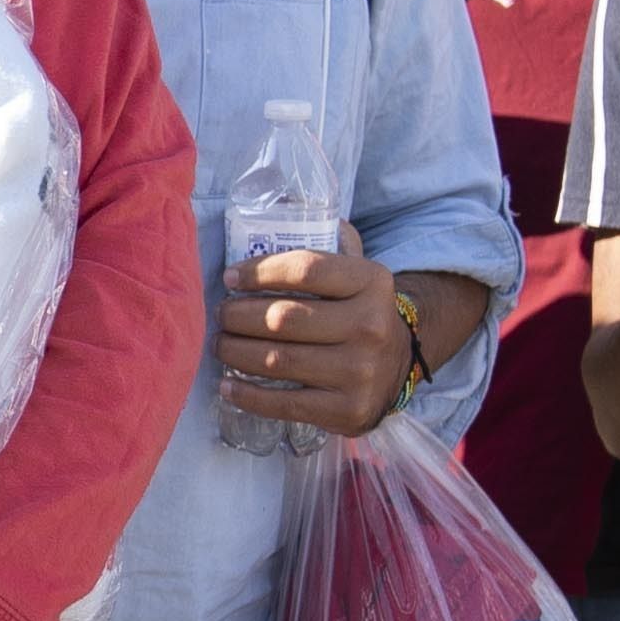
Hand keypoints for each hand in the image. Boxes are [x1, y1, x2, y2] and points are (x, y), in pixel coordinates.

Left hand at [217, 244, 412, 436]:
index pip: (305, 269)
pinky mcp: (348, 410)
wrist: (398, 366)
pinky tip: (228, 386)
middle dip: (238, 316)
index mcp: (372, 281)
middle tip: (221, 316)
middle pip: (284, 318)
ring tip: (220, 345)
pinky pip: (285, 404)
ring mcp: (360, 371)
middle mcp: (371, 325)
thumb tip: (281, 210)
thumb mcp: (357, 271)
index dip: (259, 272)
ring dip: (236, 353)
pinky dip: (248, 395)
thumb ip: (328, 243)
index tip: (230, 278)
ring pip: (278, 360)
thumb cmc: (359, 311)